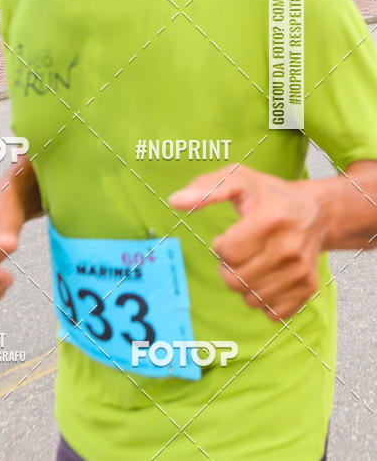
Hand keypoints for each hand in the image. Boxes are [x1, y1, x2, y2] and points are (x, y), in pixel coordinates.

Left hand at [169, 166, 326, 320]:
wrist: (316, 212)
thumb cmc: (269, 194)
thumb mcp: (238, 179)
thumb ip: (206, 188)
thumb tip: (174, 201)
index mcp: (271, 218)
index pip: (228, 251)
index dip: (221, 245)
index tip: (230, 235)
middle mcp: (290, 248)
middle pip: (236, 280)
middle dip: (227, 267)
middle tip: (237, 252)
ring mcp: (301, 271)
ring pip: (251, 299)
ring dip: (243, 283)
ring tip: (252, 262)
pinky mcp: (308, 288)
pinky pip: (271, 312)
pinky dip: (262, 299)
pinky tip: (267, 276)